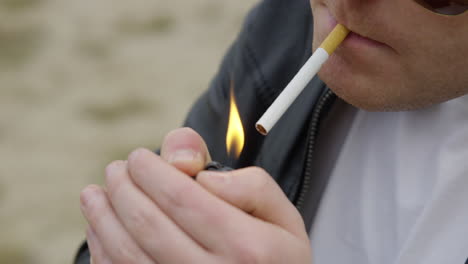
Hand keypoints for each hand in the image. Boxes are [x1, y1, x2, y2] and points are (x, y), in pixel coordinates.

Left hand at [80, 127, 311, 263]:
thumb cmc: (275, 258)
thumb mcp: (282, 217)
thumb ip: (251, 186)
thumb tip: (203, 178)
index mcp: (246, 247)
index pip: (183, 197)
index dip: (152, 171)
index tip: (140, 157)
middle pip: (148, 222)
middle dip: (123, 187)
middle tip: (117, 169)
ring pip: (126, 252)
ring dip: (102, 216)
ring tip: (95, 192)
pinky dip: (102, 249)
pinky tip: (99, 228)